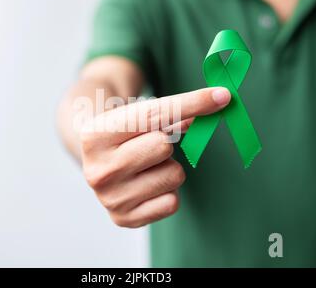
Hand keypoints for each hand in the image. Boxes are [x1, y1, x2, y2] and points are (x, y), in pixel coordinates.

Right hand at [80, 87, 230, 227]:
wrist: (94, 160)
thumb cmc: (119, 133)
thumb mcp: (134, 114)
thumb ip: (173, 110)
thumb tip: (215, 102)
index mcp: (95, 136)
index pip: (153, 115)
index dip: (192, 103)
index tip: (221, 96)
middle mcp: (98, 169)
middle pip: (163, 147)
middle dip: (165, 142)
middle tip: (147, 144)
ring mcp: (110, 198)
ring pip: (174, 175)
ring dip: (168, 168)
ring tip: (146, 166)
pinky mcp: (124, 219)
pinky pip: (172, 202)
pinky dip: (168, 191)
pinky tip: (147, 184)